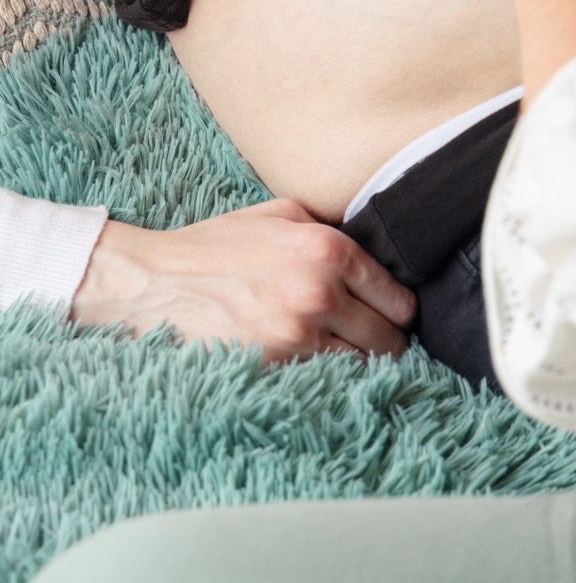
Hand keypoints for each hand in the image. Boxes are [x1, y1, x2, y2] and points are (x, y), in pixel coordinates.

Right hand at [70, 200, 416, 360]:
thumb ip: (332, 229)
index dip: (398, 309)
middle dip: (385, 339)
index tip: (390, 314)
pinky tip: (317, 365)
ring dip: (359, 362)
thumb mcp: (282, 213)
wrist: (157, 282)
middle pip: (389, 339)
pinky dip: (328, 378)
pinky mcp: (273, 366)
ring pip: (362, 366)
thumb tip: (375, 250)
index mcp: (329, 250)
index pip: (399, 299)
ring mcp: (297, 334)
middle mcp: (321, 292)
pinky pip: (325, 381)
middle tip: (371, 337)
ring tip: (343, 352)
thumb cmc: (219, 244)